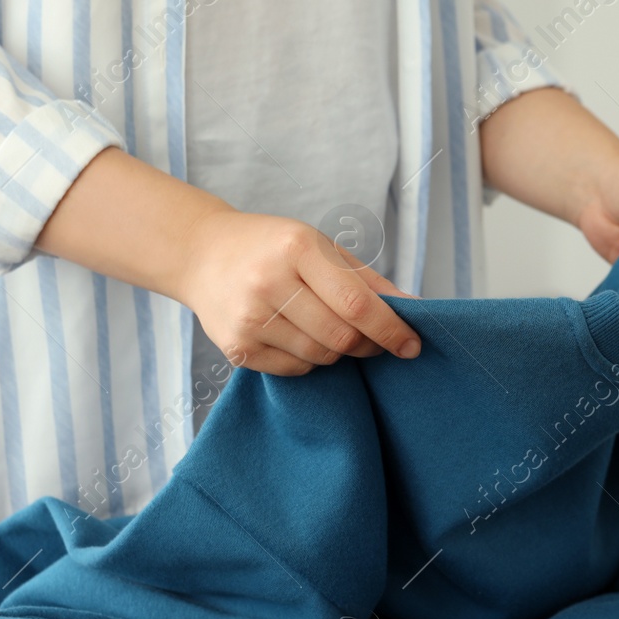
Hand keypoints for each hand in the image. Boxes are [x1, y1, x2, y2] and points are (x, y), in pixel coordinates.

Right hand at [176, 210, 420, 375]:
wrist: (202, 254)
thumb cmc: (274, 249)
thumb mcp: (321, 248)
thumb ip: (368, 281)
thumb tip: (415, 309)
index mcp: (297, 248)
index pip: (356, 303)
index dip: (390, 330)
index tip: (412, 345)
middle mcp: (268, 281)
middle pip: (340, 338)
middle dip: (368, 345)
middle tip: (373, 340)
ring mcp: (248, 317)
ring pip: (319, 357)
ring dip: (336, 352)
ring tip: (326, 328)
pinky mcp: (236, 347)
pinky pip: (294, 370)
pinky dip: (308, 360)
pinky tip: (297, 335)